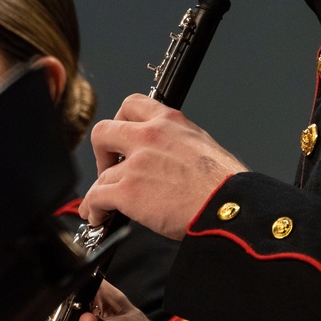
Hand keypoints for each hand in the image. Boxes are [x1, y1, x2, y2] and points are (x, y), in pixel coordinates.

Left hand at [78, 94, 245, 239]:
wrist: (227, 206)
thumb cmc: (224, 184)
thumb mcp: (203, 145)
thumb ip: (176, 143)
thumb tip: (166, 158)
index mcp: (170, 121)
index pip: (132, 104)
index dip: (120, 121)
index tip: (120, 137)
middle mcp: (149, 136)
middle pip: (103, 132)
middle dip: (101, 152)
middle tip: (109, 167)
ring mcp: (136, 163)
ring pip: (102, 174)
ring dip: (100, 190)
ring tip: (103, 204)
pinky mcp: (128, 191)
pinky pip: (96, 197)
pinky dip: (92, 208)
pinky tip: (97, 216)